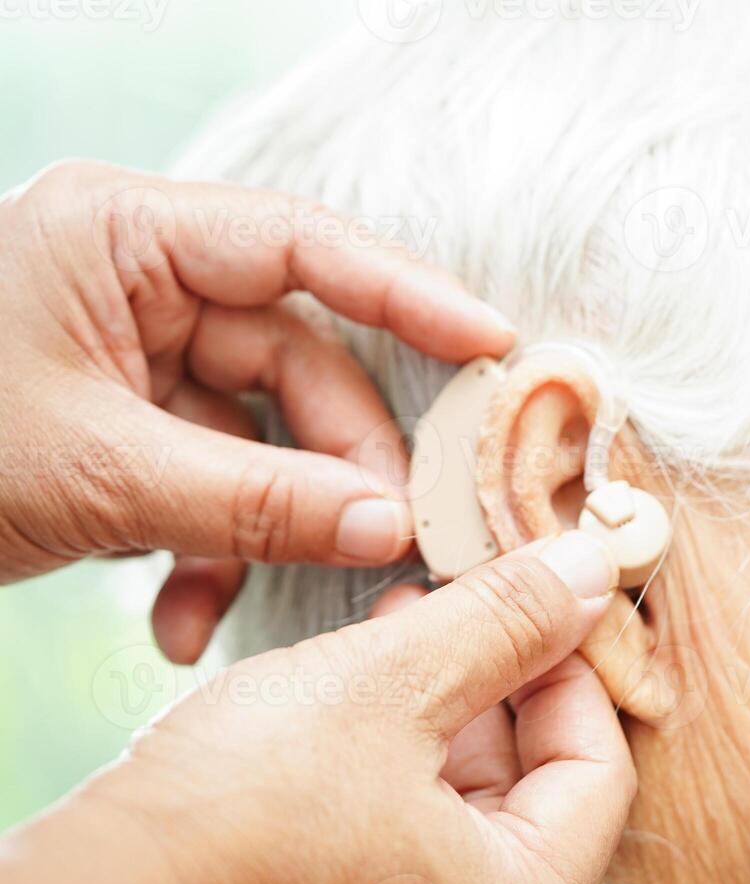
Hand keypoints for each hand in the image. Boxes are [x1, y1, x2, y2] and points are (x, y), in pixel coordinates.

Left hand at [0, 161, 516, 661]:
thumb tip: (390, 528)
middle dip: (335, 463)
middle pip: (296, 359)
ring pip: (262, 433)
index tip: (492, 345)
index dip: (408, 293)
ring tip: (243, 602)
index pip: (301, 244)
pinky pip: (211, 475)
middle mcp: (141, 282)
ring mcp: (136, 353)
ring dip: (266, 529)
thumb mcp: (98, 475)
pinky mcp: (129, 421)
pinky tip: (180, 622)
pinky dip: (209, 551)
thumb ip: (258, 498)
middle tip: (387, 540)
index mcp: (122, 236)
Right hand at [0, 531, 630, 883]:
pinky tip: (373, 686)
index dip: (574, 670)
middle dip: (508, 680)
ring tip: (412, 622)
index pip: (600, 772)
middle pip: (542, 789)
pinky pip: (419, 832)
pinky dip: (410, 755)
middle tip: (473, 600)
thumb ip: (507, 624)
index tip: (543, 600)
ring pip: (476, 804)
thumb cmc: (243, 805)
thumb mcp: (394, 684)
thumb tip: (592, 570)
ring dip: (455, 705)